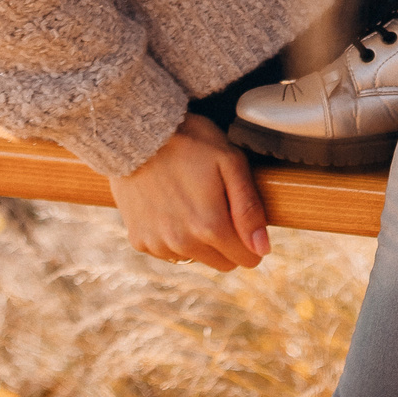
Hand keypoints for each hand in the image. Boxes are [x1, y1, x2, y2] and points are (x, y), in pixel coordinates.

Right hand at [105, 114, 269, 270]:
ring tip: (190, 200)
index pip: (247, 258)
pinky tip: (169, 205)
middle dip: (226, 240)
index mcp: (210, 226)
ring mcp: (158, 244)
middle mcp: (182, 243)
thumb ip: (249, 209)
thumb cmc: (190, 142)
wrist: (135, 133)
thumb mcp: (230, 162)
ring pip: (195, 258)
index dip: (250, 238)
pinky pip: (168, 251)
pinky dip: (173, 235)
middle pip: (223, 263)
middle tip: (217, 204)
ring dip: (198, 239)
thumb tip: (262, 249)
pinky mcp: (139, 241)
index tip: (241, 214)